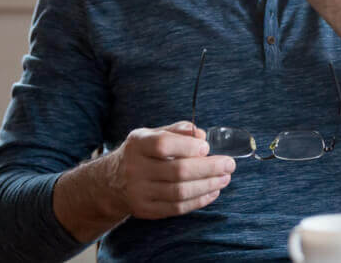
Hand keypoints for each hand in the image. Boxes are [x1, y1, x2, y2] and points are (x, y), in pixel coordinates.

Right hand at [108, 120, 234, 219]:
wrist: (111, 182)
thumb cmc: (141, 153)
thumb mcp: (152, 134)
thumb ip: (178, 131)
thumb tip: (201, 135)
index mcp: (138, 145)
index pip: (163, 145)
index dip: (188, 146)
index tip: (207, 147)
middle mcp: (135, 169)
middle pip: (177, 171)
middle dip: (208, 168)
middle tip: (229, 164)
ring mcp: (139, 192)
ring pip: (179, 192)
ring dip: (208, 185)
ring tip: (225, 178)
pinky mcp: (146, 210)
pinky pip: (177, 208)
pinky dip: (199, 201)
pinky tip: (213, 191)